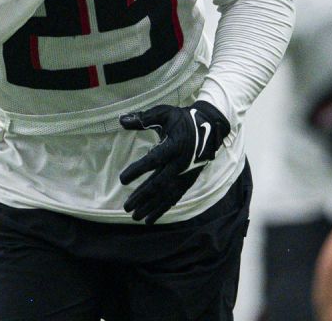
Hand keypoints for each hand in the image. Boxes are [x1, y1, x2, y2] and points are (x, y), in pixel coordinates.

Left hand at [118, 101, 230, 223]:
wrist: (210, 128)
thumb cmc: (183, 119)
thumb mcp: (164, 113)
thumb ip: (143, 118)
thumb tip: (121, 120)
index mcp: (174, 146)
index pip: (153, 160)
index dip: (138, 170)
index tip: (122, 179)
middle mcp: (180, 164)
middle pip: (159, 184)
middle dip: (142, 197)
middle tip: (126, 207)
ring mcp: (185, 174)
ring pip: (166, 195)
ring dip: (151, 207)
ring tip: (135, 217)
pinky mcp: (188, 181)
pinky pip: (174, 197)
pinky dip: (162, 209)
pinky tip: (150, 218)